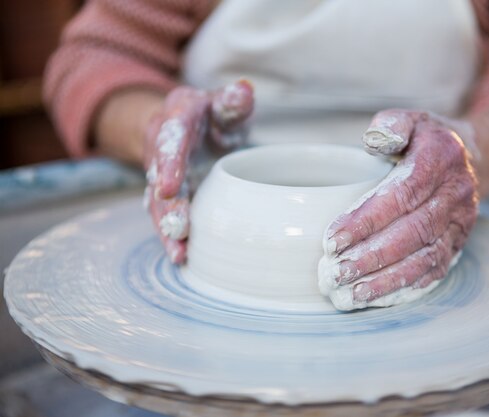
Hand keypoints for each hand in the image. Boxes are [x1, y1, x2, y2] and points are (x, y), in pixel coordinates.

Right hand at [144, 80, 253, 262]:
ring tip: (178, 254)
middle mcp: (162, 148)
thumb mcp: (223, 102)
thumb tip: (244, 91)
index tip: (167, 187)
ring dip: (167, 229)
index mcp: (177, 118)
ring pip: (158, 203)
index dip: (169, 163)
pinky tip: (181, 257)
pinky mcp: (167, 195)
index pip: (171, 139)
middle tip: (179, 230)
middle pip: (160, 178)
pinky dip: (171, 236)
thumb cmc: (211, 114)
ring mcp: (161, 173)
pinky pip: (165, 215)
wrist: (186, 124)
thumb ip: (232, 100)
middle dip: (168, 206)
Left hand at [320, 109, 478, 308]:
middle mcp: (455, 194)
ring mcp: (460, 224)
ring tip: (349, 294)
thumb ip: (390, 126)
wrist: (470, 160)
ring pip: (423, 259)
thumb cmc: (425, 141)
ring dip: (385, 281)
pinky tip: (374, 299)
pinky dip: (403, 289)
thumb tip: (373, 141)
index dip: (366, 220)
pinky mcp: (458, 246)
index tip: (332, 240)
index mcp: (439, 159)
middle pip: (412, 233)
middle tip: (334, 274)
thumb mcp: (410, 120)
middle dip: (371, 258)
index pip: (401, 194)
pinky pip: (433, 273)